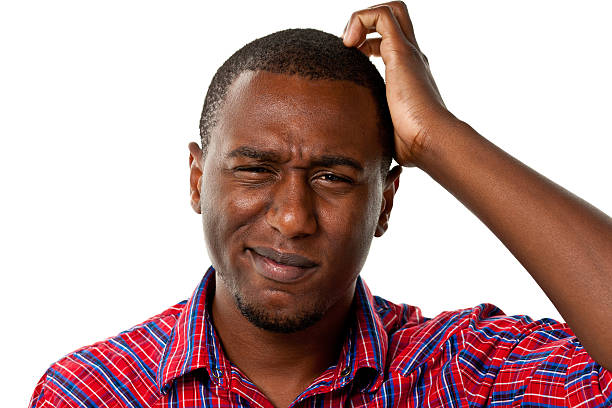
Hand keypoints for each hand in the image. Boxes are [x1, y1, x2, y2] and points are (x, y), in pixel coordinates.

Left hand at [342, 1, 453, 166]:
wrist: (430, 141)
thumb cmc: (412, 144)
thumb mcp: (388, 130)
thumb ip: (378, 128)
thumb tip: (365, 149)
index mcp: (410, 72)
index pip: (390, 40)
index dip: (368, 42)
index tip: (354, 61)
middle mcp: (412, 57)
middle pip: (396, 16)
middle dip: (367, 22)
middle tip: (352, 46)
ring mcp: (408, 52)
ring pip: (390, 10)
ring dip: (361, 19)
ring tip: (348, 44)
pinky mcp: (401, 52)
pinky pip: (381, 16)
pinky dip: (360, 20)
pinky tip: (350, 45)